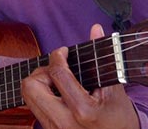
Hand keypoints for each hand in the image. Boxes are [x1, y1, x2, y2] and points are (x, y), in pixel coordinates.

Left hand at [22, 24, 139, 128]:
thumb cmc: (120, 119)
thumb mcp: (115, 88)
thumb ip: (103, 56)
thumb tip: (95, 28)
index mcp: (83, 111)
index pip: (57, 74)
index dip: (58, 56)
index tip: (63, 52)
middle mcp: (64, 122)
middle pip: (30, 86)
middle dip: (42, 72)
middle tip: (57, 71)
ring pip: (27, 95)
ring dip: (39, 83)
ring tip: (58, 82)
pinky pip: (32, 106)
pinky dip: (41, 95)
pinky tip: (58, 95)